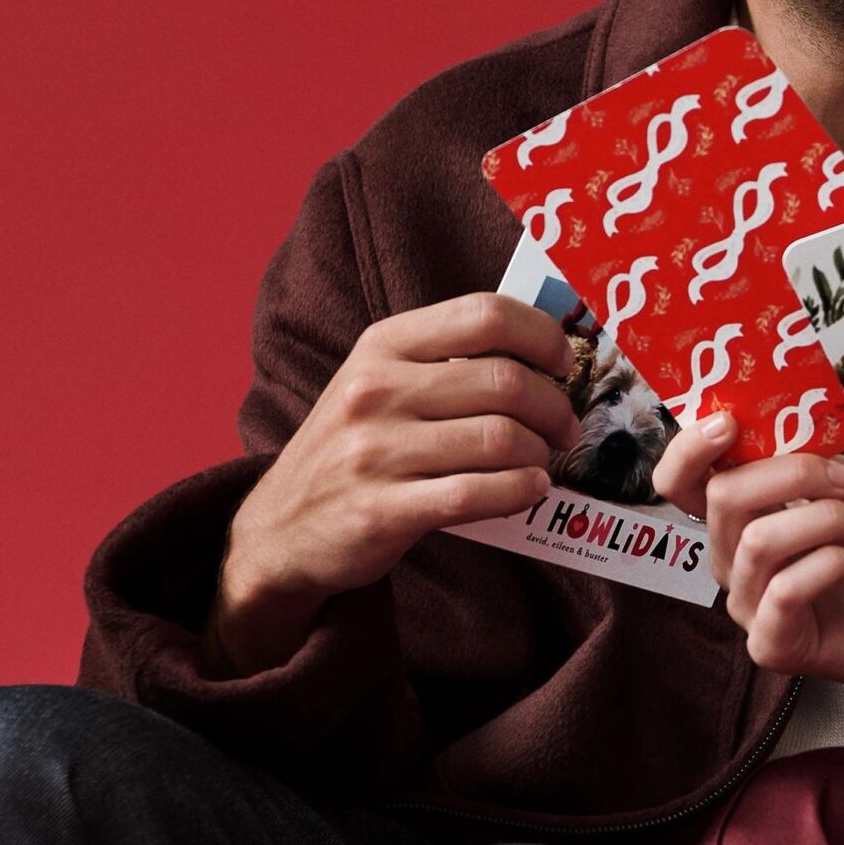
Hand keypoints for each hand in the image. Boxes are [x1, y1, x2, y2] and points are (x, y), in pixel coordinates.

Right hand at [209, 294, 580, 674]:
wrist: (279, 529)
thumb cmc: (351, 448)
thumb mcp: (379, 383)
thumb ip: (445, 361)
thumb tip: (545, 355)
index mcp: (382, 346)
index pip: (484, 314)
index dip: (542, 335)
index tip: (563, 362)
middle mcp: (376, 391)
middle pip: (504, 381)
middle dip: (553, 406)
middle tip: (564, 425)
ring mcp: (375, 452)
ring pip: (499, 438)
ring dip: (541, 452)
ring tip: (544, 460)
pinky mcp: (381, 511)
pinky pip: (477, 493)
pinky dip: (521, 490)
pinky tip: (531, 489)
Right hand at [654, 416, 843, 720]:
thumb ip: (810, 454)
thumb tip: (783, 425)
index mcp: (738, 515)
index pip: (680, 481)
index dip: (690, 448)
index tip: (730, 421)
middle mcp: (731, 558)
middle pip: (723, 498)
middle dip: (792, 473)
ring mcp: (746, 605)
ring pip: (759, 541)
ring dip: (824, 519)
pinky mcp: (771, 645)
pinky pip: (784, 591)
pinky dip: (831, 562)